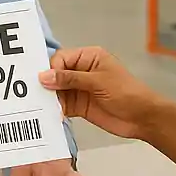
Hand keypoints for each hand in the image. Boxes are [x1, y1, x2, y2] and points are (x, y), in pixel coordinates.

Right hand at [39, 46, 159, 140]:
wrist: (142, 118)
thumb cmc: (125, 92)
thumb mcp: (97, 82)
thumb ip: (70, 79)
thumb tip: (44, 76)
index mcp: (88, 57)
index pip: (62, 59)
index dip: (51, 69)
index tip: (42, 82)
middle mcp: (81, 71)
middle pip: (56, 74)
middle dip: (46, 84)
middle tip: (33, 95)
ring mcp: (79, 89)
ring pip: (57, 91)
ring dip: (48, 98)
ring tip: (36, 107)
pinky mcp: (79, 106)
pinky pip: (62, 105)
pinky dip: (54, 110)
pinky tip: (46, 115)